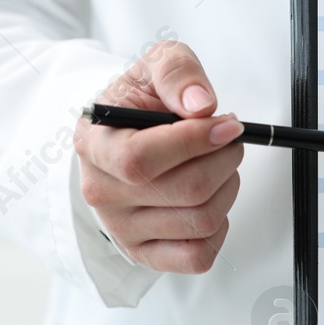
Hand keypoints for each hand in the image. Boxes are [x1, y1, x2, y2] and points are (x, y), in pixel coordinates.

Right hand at [75, 42, 243, 272]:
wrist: (124, 134)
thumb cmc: (141, 103)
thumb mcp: (155, 67)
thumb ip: (177, 72)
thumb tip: (200, 105)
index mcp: (95, 145)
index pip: (142, 160)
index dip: (195, 143)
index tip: (226, 126)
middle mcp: (102, 191)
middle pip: (187, 191)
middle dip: (225, 160)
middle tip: (228, 140)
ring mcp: (122, 227)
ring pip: (201, 221)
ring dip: (228, 188)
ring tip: (218, 165)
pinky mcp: (145, 253)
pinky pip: (198, 256)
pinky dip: (219, 228)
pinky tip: (211, 199)